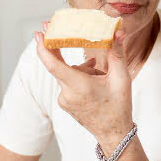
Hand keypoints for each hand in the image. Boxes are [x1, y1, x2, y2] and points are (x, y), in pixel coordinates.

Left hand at [35, 27, 134, 151]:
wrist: (114, 134)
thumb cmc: (119, 106)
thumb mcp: (121, 78)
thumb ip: (117, 52)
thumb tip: (117, 31)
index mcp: (80, 86)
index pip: (53, 65)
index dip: (43, 48)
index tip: (38, 33)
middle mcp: (68, 94)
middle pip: (59, 65)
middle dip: (59, 48)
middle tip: (51, 26)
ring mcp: (64, 100)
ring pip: (67, 74)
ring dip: (81, 69)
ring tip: (100, 75)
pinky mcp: (64, 104)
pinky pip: (68, 83)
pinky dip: (78, 78)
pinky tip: (94, 80)